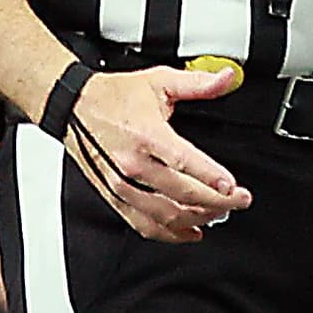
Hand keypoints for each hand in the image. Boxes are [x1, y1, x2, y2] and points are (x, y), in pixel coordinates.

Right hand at [61, 63, 255, 241]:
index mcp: (146, 134)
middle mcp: (133, 163)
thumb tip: (226, 78)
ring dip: (197, 219)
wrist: (73, 107)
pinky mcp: (114, 196)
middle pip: (182, 193)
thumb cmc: (113, 96)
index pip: (184, 161)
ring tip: (219, 214)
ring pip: (165, 215)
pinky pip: (143, 224)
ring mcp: (122, 184)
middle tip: (239, 201)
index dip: (211, 177)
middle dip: (218, 202)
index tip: (233, 187)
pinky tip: (189, 232)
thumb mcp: (158, 81)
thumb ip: (197, 83)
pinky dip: (169, 234)